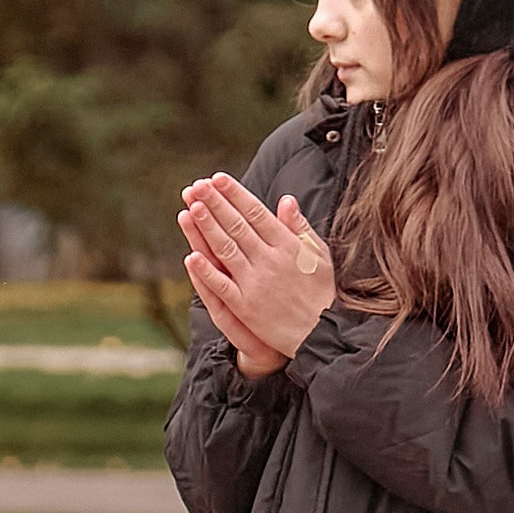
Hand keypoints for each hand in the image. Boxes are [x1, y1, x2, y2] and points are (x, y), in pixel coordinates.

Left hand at [177, 174, 335, 377]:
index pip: (256, 213)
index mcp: (288, 246)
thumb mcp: (318, 255)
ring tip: (191, 207)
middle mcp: (270, 261)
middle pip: (237, 226)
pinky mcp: (246, 307)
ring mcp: (256, 283)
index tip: (218, 178)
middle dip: (215, 203)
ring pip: (226, 250)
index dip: (235, 194)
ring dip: (207, 228)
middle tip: (197, 185)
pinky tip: (191, 255)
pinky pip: (222, 286)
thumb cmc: (321, 292)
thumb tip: (286, 200)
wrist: (322, 334)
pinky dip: (207, 271)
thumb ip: (300, 227)